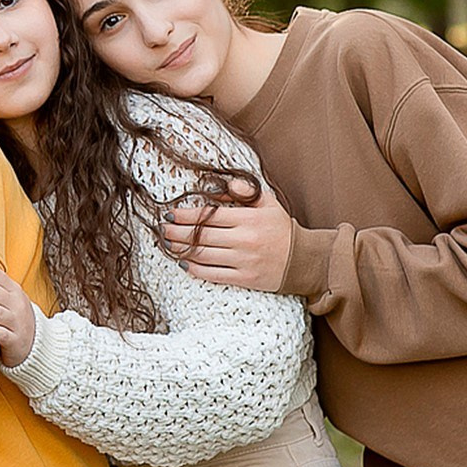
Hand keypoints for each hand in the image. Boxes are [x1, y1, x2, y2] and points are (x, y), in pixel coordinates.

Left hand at [162, 183, 293, 291]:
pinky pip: (214, 274)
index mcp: (249, 219)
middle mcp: (245, 240)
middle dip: (177, 232)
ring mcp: (245, 261)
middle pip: (202, 236)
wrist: (304, 259)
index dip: (186, 215)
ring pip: (204, 255)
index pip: (209, 216)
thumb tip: (216, 188)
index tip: (170, 214)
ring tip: (167, 244)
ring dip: (181, 250)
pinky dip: (196, 269)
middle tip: (162, 229)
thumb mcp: (267, 203)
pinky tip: (184, 262)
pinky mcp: (246, 279)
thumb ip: (244, 192)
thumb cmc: (281, 228)